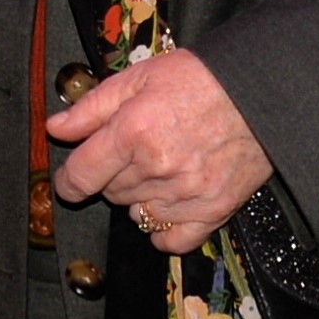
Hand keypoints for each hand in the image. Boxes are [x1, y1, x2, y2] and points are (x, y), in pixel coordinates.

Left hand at [48, 49, 273, 255]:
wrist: (263, 91)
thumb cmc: (202, 78)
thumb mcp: (140, 77)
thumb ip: (92, 107)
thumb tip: (56, 128)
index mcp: (134, 131)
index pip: (80, 176)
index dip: (69, 179)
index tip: (73, 177)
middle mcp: (157, 168)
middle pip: (110, 193)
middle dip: (114, 175)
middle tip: (136, 150)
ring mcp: (187, 194)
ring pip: (137, 215)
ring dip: (140, 197)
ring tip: (161, 168)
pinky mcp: (214, 211)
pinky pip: (171, 241)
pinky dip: (164, 229)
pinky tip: (171, 202)